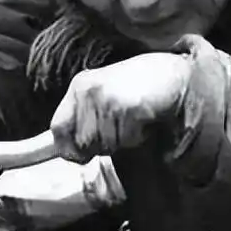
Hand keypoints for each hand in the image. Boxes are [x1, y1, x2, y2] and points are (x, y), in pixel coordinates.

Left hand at [50, 52, 190, 162]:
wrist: (174, 74)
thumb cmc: (141, 85)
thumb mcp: (105, 94)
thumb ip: (85, 118)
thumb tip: (69, 152)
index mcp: (80, 86)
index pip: (57, 128)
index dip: (68, 147)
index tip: (80, 156)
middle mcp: (88, 92)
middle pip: (83, 143)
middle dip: (102, 145)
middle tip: (121, 128)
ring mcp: (107, 100)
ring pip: (106, 145)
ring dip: (123, 140)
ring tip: (136, 119)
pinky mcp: (127, 109)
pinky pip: (127, 141)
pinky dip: (138, 137)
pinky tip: (146, 118)